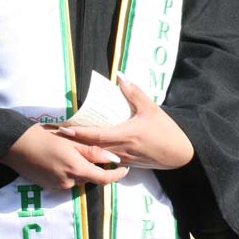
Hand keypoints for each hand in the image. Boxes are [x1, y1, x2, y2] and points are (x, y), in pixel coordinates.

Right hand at [0, 124, 128, 190]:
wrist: (14, 145)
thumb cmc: (43, 136)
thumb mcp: (70, 140)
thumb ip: (92, 151)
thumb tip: (114, 158)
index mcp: (76, 168)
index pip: (103, 179)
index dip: (117, 175)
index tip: (125, 168)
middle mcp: (68, 181)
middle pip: (91, 178)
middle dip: (97, 168)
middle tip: (101, 152)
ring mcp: (57, 185)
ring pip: (78, 178)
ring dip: (83, 168)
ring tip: (79, 151)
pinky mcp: (48, 185)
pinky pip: (67, 180)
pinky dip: (71, 171)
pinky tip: (64, 157)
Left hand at [55, 74, 193, 169]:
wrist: (180, 154)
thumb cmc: (166, 130)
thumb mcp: (151, 108)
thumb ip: (134, 92)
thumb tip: (120, 75)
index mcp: (125, 135)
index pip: (96, 136)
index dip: (79, 134)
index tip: (64, 129)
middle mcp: (121, 149)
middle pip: (92, 148)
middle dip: (75, 142)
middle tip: (58, 135)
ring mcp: (123, 159)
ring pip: (98, 156)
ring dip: (83, 149)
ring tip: (68, 142)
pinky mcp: (127, 164)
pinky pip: (107, 160)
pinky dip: (96, 154)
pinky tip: (87, 150)